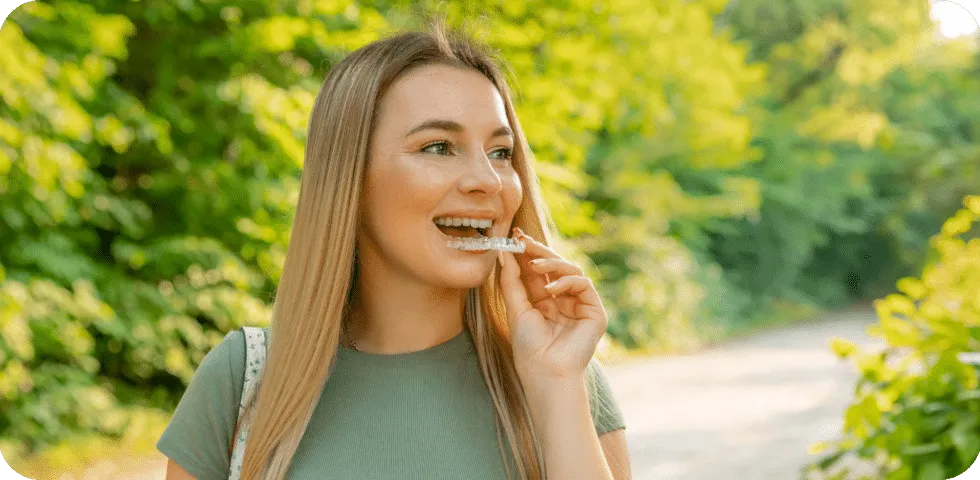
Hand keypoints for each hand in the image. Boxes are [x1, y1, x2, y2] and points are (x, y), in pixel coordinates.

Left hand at [496, 227, 608, 380]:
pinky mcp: (594, 311)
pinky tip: (550, 289)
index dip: (527, 252)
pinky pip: (583, 284)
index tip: (514, 236)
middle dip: (539, 250)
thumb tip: (504, 252)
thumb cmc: (529, 347)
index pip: (537, 270)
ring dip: (551, 262)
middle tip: (523, 239)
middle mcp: (563, 300)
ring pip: (570, 270)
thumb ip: (512, 280)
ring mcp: (580, 305)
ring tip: (534, 263)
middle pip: (554, 266)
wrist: (545, 372)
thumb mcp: (516, 308)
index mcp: (544, 301)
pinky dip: (566, 281)